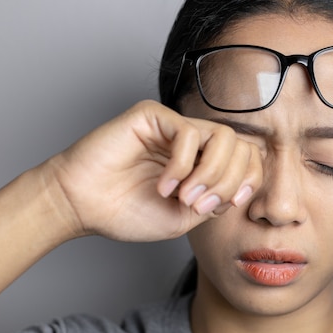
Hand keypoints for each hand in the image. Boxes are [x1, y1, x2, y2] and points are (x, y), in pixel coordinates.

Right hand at [46, 100, 262, 241]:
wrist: (83, 206)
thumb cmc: (128, 212)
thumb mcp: (185, 217)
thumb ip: (217, 200)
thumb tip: (240, 188)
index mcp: (204, 161)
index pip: (247, 157)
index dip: (249, 180)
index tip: (227, 205)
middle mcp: (193, 141)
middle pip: (242, 146)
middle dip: (228, 182)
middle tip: (198, 206)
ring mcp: (174, 126)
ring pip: (223, 136)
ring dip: (211, 173)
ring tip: (185, 196)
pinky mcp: (154, 116)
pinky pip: (189, 133)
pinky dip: (182, 165)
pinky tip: (163, 185)